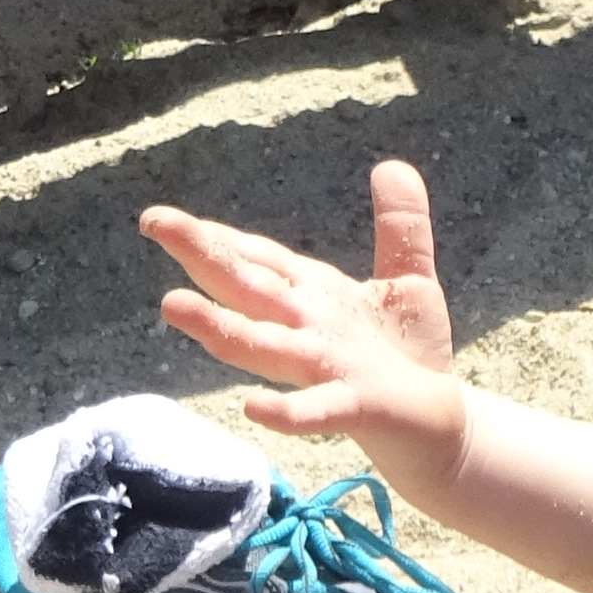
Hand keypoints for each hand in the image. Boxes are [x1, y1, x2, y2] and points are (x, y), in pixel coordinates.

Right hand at [140, 160, 462, 448]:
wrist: (439, 427)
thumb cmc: (411, 357)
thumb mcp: (407, 280)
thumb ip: (399, 226)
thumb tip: (393, 165)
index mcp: (313, 295)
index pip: (259, 260)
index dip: (216, 237)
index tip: (163, 219)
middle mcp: (307, 329)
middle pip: (247, 288)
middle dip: (202, 256)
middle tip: (152, 223)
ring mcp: (325, 368)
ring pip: (264, 345)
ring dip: (220, 328)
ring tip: (172, 305)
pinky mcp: (357, 406)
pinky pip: (318, 410)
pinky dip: (288, 411)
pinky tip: (254, 409)